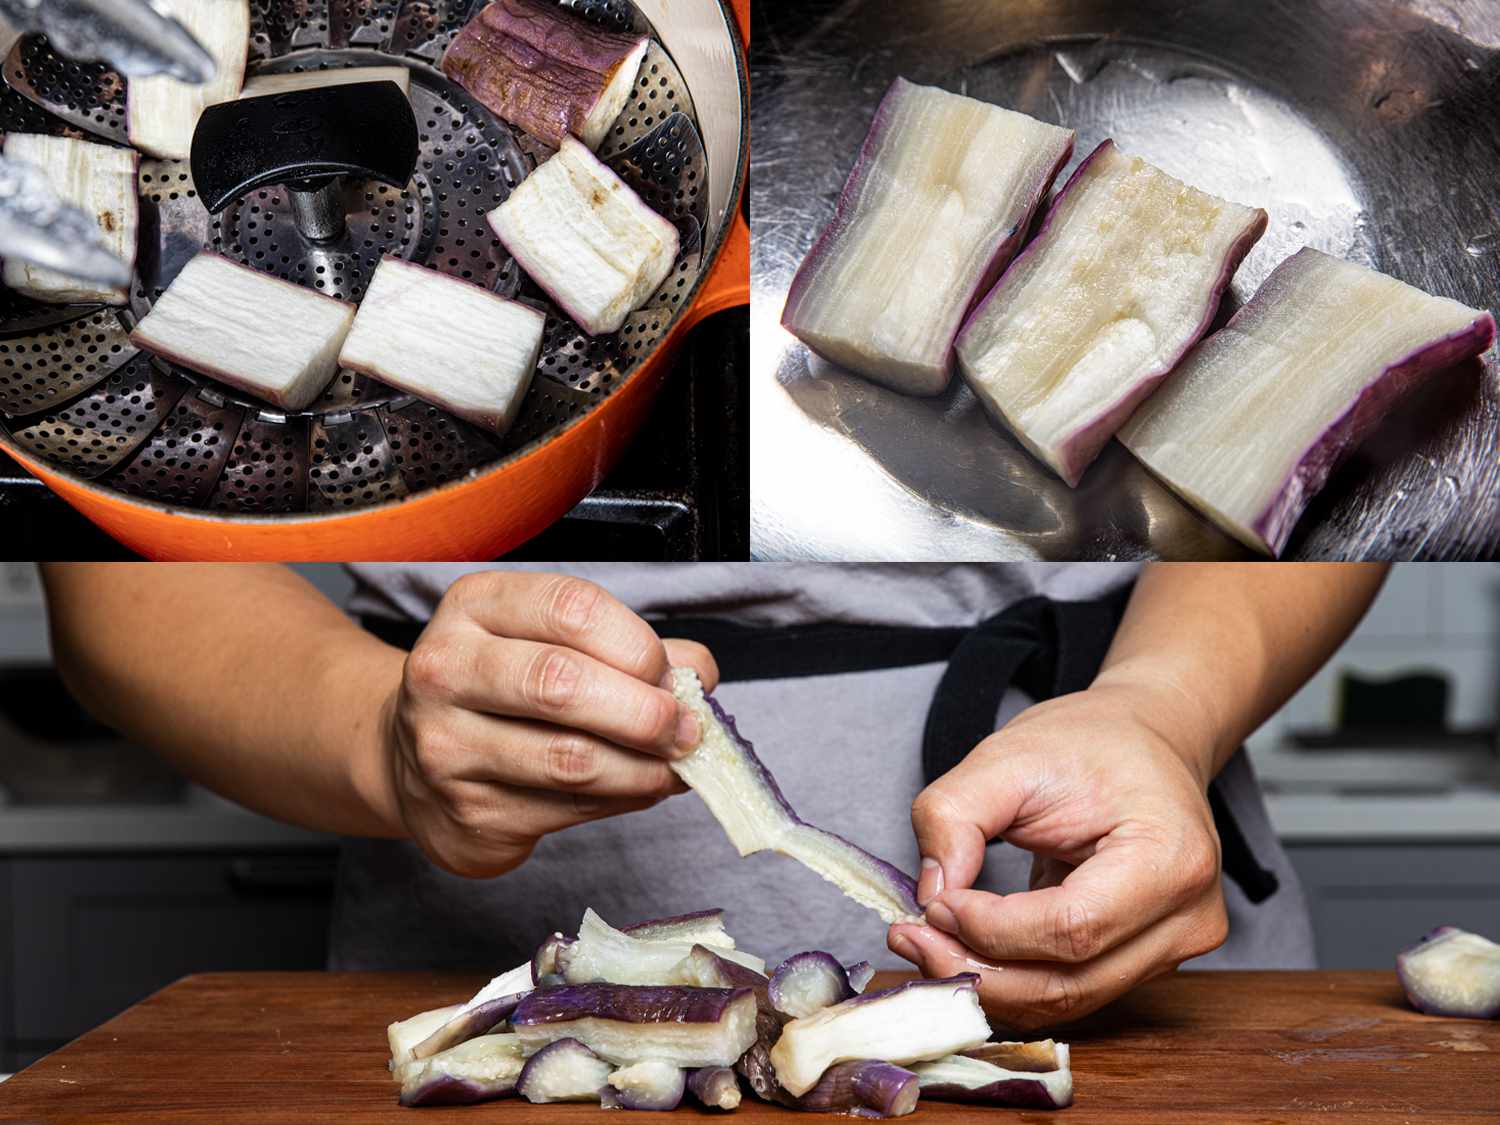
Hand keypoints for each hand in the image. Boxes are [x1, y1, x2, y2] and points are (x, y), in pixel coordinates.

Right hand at [383, 571, 716, 877]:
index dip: (636, 644)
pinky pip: (568, 808)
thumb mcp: (553, 641)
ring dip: (644, 768)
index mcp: (475, 607)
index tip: (669, 673)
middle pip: (562, 684)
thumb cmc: (503, 689)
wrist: (414, 759)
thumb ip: (632, 649)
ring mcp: (447, 747)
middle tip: (687, 729)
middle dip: (644, 712)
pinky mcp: (468, 813)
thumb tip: (698, 674)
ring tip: (674, 765)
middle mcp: (446, 671)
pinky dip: (622, 800)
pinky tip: (638, 787)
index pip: (570, 608)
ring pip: (570, 759)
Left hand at [888, 681, 1227, 1029]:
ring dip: (985, 982)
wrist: (1142, 741)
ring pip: (1066, 999)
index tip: (935, 903)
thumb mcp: (1007, 755)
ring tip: (925, 943)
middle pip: (1069, 982)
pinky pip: (1070, 989)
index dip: (991, 928)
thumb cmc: (1088, 742)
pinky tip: (961, 949)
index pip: (1072, 927)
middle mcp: (1186, 919)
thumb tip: (930, 896)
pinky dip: (1009, 979)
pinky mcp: (1147, 961)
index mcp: (1170, 858)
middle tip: (909, 937)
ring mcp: (1174, 949)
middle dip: (977, 968)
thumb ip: (955, 815)